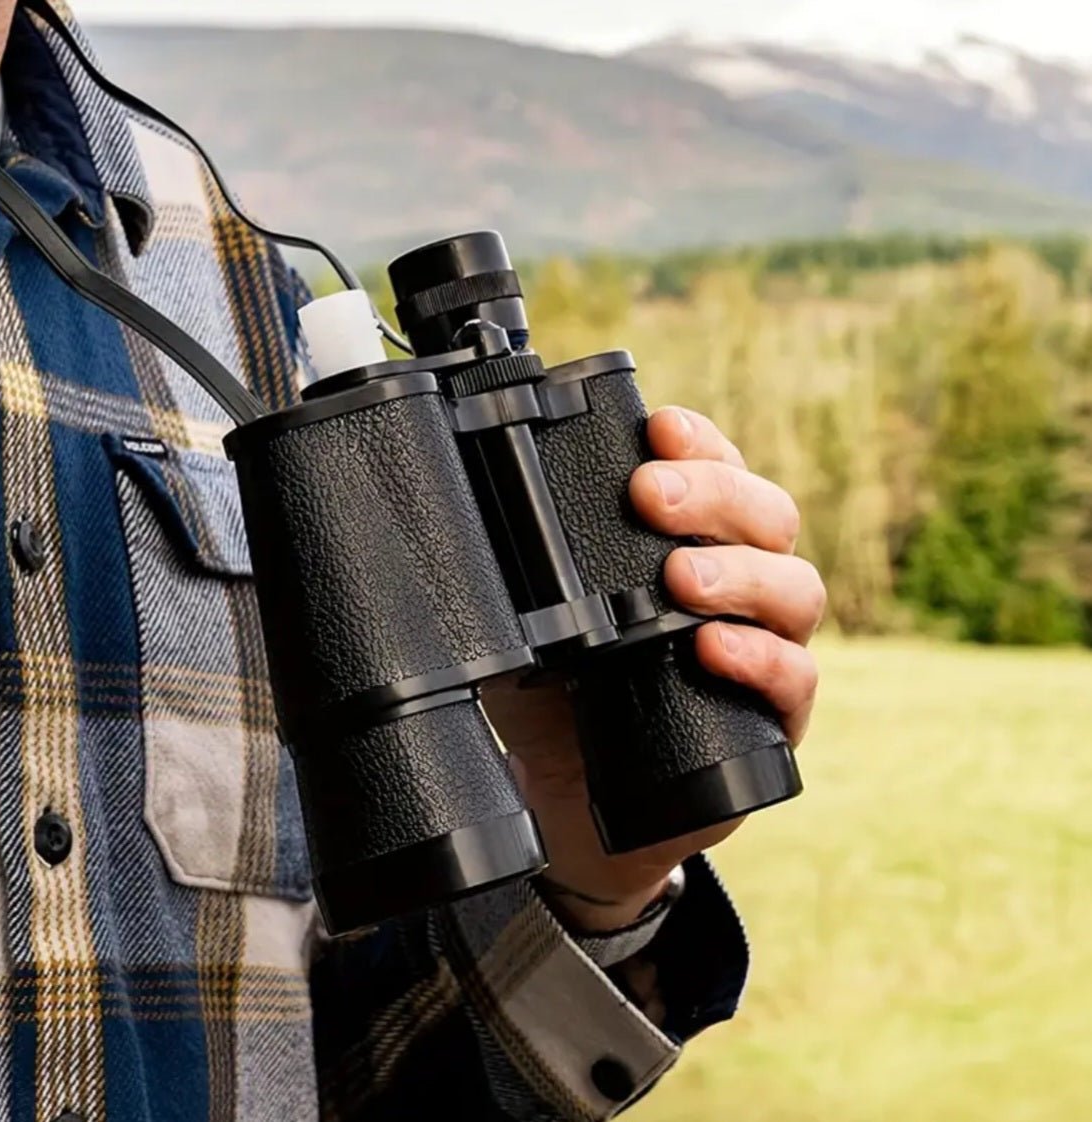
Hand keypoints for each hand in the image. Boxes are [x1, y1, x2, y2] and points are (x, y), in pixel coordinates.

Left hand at [481, 406, 824, 931]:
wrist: (569, 807)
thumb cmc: (552, 700)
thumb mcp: (523, 620)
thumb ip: (509, 566)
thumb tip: (450, 503)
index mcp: (690, 546)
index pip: (718, 473)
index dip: (701, 442)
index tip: (657, 427)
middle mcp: (739, 588)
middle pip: (768, 516)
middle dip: (714, 495)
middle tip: (650, 498)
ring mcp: (762, 650)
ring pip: (795, 589)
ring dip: (740, 572)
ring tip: (680, 579)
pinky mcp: (771, 721)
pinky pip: (796, 681)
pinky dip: (763, 659)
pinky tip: (715, 649)